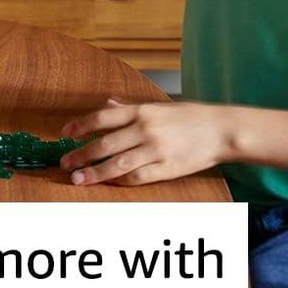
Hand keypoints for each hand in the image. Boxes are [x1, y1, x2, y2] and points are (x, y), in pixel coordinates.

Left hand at [59, 98, 229, 185]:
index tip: (65, 134)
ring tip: (77, 178)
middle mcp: (145, 129)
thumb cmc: (190, 117)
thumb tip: (106, 105)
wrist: (222, 130)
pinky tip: (107, 182)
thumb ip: (130, 107)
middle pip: (104, 144)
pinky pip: (137, 177)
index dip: (80, 126)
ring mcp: (156, 150)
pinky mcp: (167, 168)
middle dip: (81, 155)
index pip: (101, 118)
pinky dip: (119, 181)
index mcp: (141, 111)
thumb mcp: (158, 105)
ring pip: (117, 164)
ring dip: (94, 172)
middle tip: (65, 163)